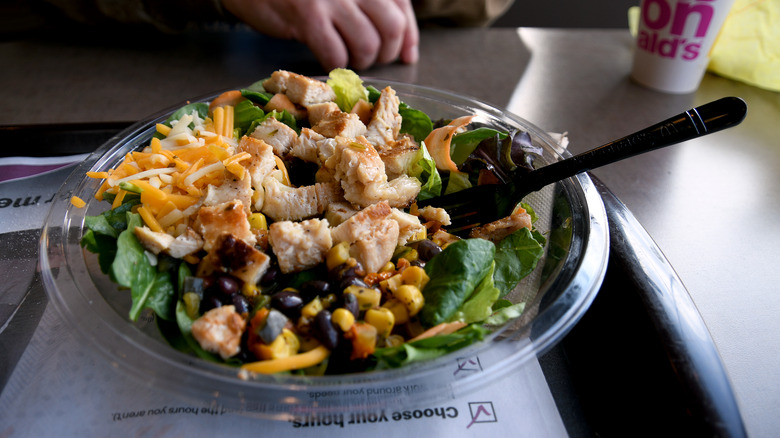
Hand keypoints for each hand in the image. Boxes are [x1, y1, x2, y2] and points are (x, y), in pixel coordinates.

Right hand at [222, 0, 418, 70]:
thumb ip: (371, 7)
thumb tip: (404, 45)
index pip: (402, 8)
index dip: (409, 36)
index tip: (407, 55)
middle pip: (392, 29)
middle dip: (387, 53)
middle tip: (372, 58)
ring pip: (367, 45)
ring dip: (361, 62)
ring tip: (347, 58)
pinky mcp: (308, 17)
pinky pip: (336, 54)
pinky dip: (335, 65)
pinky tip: (327, 59)